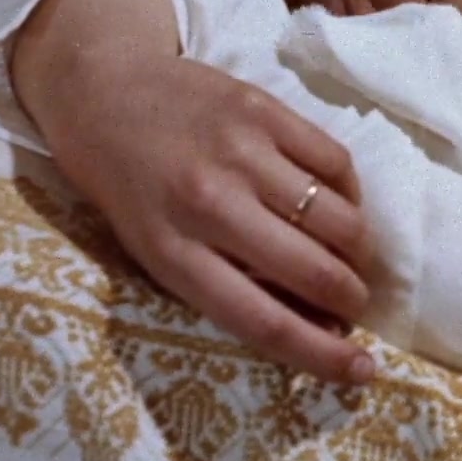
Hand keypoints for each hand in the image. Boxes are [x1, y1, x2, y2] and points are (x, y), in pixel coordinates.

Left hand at [40, 50, 377, 383]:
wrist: (100, 89)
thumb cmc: (124, 184)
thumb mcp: (152, 248)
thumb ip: (222, 281)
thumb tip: (309, 319)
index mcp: (172, 254)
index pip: (263, 321)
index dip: (322, 354)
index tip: (361, 371)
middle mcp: (210, 205)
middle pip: (313, 271)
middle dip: (352, 299)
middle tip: (357, 304)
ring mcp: (242, 153)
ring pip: (337, 218)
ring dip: (360, 251)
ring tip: (355, 258)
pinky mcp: (265, 111)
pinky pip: (336, 163)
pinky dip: (351, 194)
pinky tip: (342, 204)